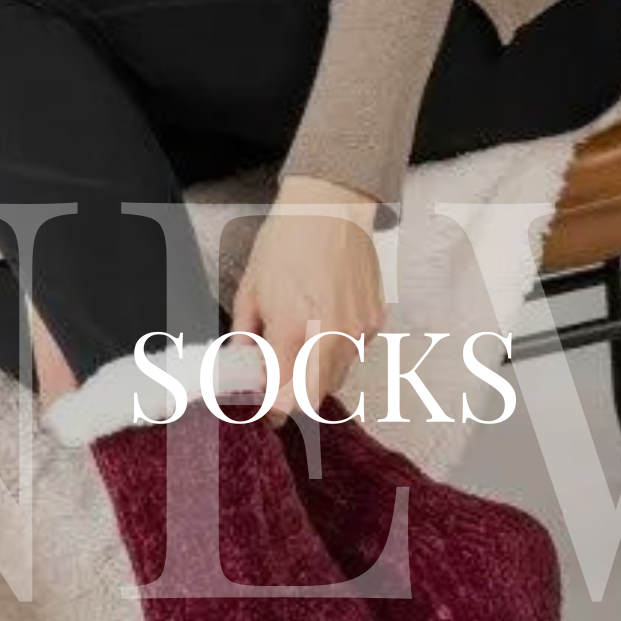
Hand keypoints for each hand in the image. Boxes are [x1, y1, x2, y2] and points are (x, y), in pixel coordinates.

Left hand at [232, 176, 383, 419]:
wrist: (330, 208)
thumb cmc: (287, 242)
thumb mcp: (250, 290)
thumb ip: (246, 335)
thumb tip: (246, 362)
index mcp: (293, 330)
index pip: (283, 395)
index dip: (273, 410)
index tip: (267, 412)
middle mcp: (330, 337)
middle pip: (313, 396)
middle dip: (294, 397)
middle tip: (279, 383)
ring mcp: (357, 331)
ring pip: (336, 377)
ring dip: (316, 376)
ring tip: (301, 347)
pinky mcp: (374, 322)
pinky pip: (354, 352)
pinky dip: (337, 350)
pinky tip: (324, 322)